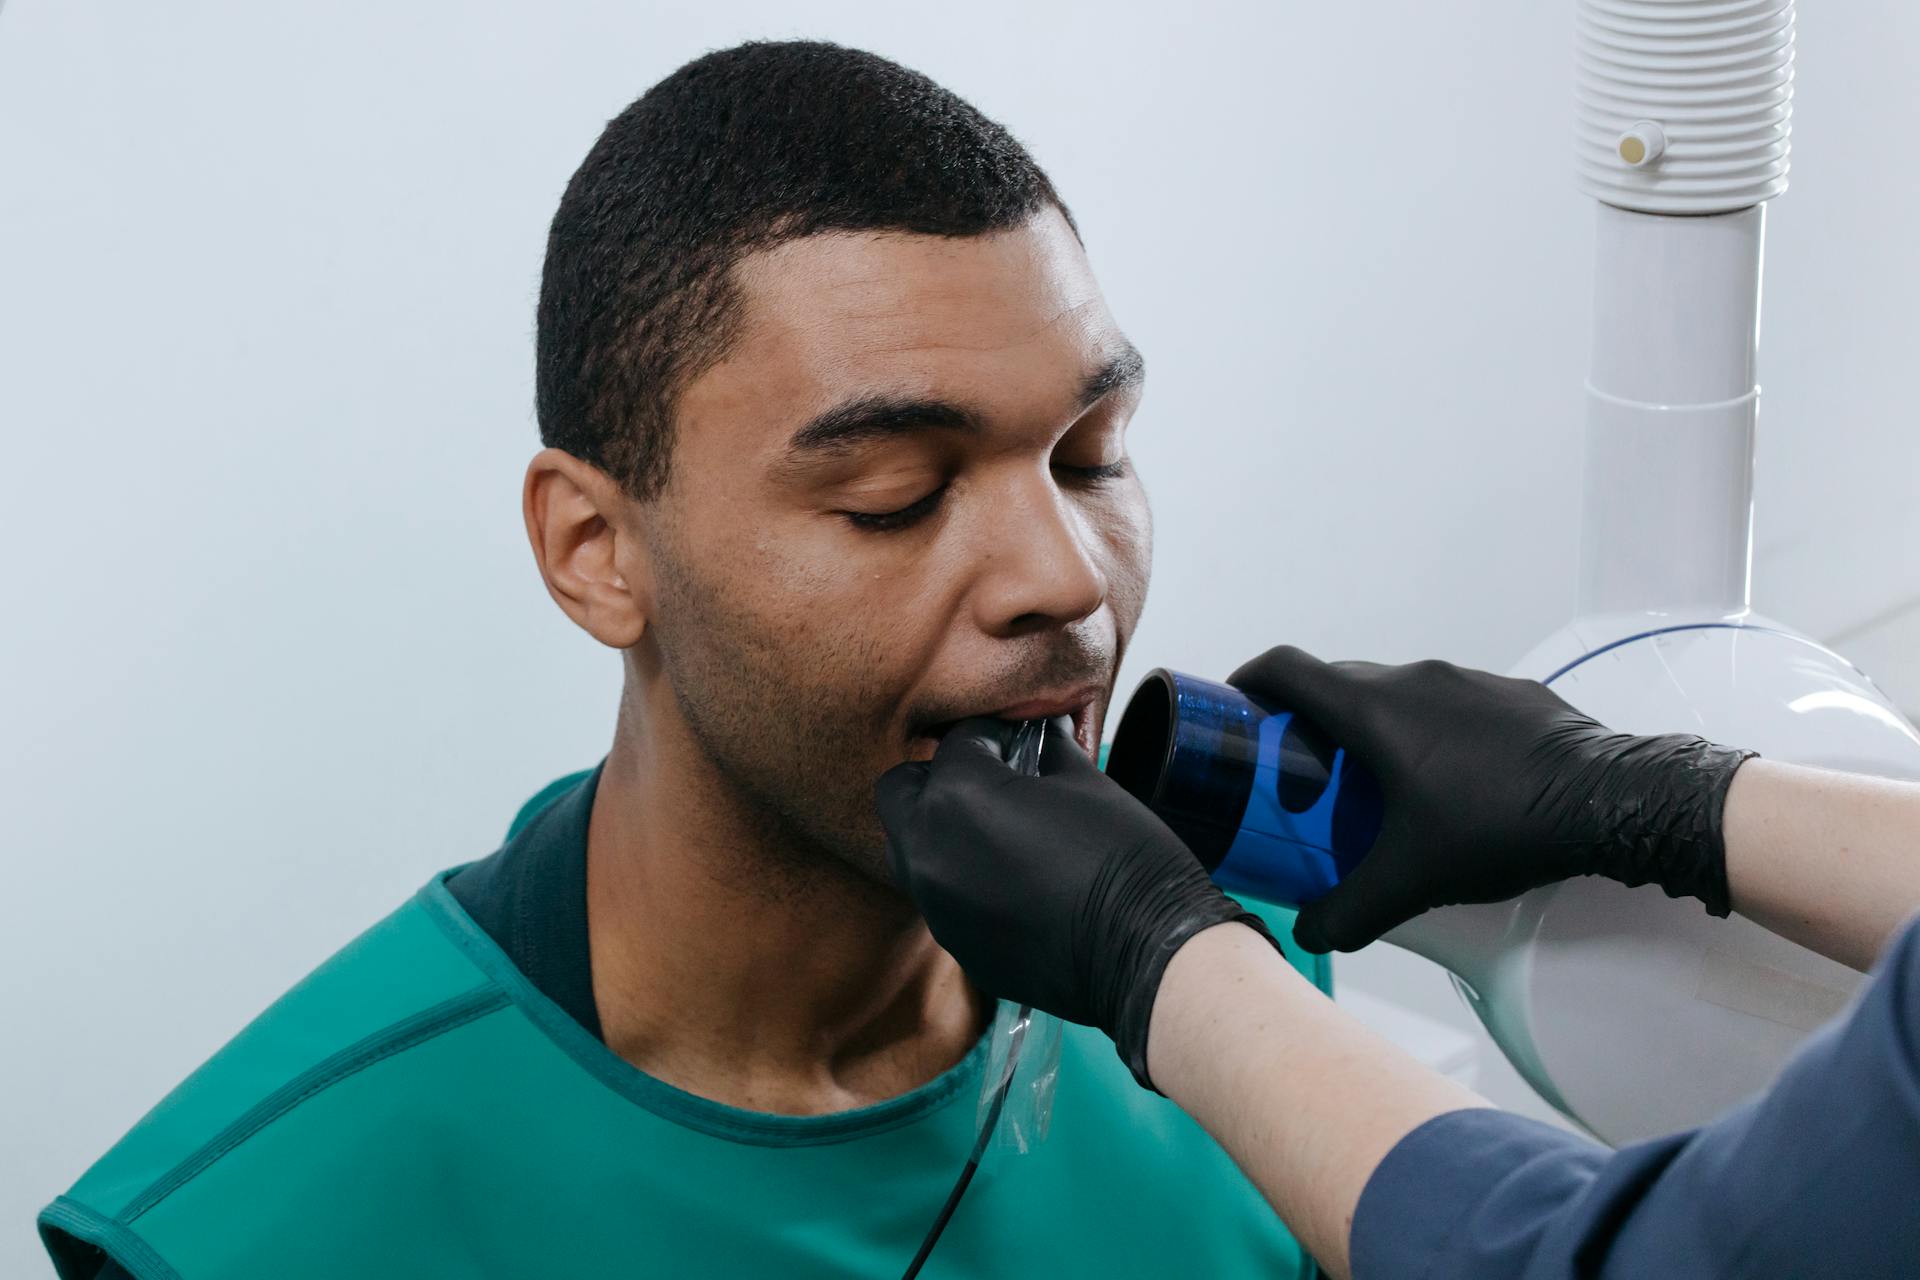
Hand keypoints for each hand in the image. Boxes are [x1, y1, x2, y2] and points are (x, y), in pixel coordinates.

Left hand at [875, 715, 1278, 1089]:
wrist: (1144, 955)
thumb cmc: (1123, 857)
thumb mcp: (1087, 783)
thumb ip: (1048, 752)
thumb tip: (1041, 734)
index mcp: (957, 796)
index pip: (960, 742)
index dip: (994, 735)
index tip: (1020, 743)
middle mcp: (927, 849)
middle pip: (901, 790)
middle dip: (939, 776)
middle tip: (989, 779)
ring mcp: (935, 904)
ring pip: (911, 846)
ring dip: (942, 828)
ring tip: (997, 830)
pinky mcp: (954, 944)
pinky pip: (939, 894)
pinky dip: (961, 878)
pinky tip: (1011, 882)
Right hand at [1229, 646, 1757, 953]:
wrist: (1614, 801)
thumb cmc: (1500, 828)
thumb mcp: (1413, 881)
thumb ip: (1348, 912)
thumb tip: (1307, 934)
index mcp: (1373, 710)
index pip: (1287, 669)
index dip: (1249, 680)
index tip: (1234, 706)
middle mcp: (1414, 680)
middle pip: (1338, 683)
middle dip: (1309, 719)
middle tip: (1299, 768)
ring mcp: (1468, 681)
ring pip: (1398, 693)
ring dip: (1373, 726)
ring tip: (1376, 781)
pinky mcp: (1513, 694)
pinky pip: (1450, 704)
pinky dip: (1430, 731)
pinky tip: (1452, 782)